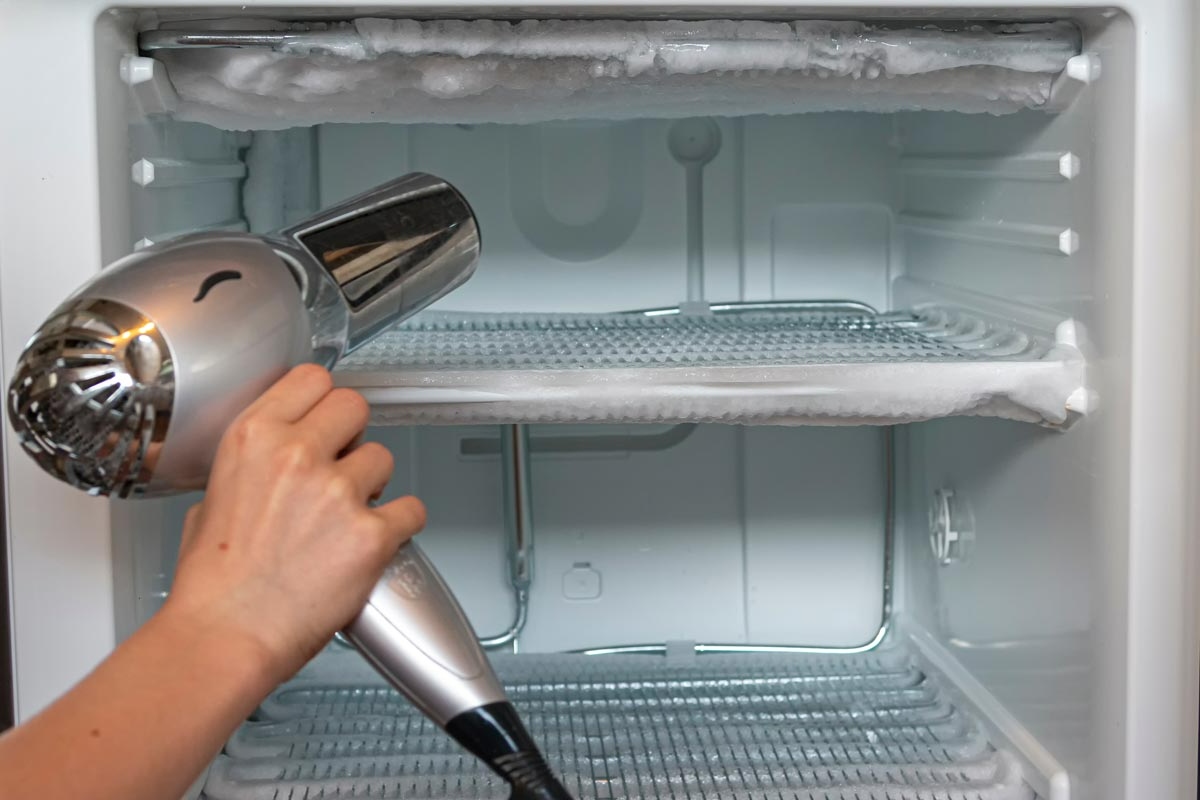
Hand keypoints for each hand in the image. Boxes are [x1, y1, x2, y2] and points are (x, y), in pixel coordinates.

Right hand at [164, 364, 425, 682]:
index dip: (323, 401)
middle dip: (352, 436)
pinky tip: (378, 538)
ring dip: (373, 484)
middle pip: (355, 407)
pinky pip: (411, 508)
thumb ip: (251, 469)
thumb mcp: (210, 501)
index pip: (313, 380)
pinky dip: (402, 523)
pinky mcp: (371, 534)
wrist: (225, 637)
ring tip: (347, 517)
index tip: (326, 418)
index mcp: (254, 438)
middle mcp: (297, 455)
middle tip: (342, 465)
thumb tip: (273, 465)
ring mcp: (338, 493)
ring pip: (384, 457)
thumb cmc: (213, 585)